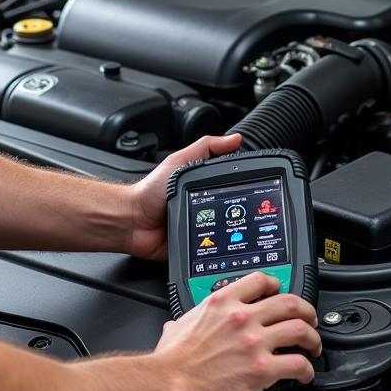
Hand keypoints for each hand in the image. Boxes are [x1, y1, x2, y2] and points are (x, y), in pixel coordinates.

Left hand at [125, 133, 242, 260]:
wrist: (132, 221)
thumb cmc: (150, 192)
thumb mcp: (180, 162)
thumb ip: (205, 148)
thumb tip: (234, 139)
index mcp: (203, 186)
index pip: (231, 185)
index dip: (245, 186)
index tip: (259, 187)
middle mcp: (205, 207)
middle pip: (232, 211)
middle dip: (241, 214)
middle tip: (249, 214)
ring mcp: (201, 229)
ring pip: (226, 232)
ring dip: (230, 233)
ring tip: (238, 231)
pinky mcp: (196, 248)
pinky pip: (212, 250)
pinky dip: (218, 250)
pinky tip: (222, 246)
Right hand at [154, 271, 320, 390]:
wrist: (171, 385)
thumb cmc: (172, 361)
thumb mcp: (178, 325)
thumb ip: (188, 320)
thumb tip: (177, 325)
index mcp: (222, 302)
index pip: (260, 280)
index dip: (276, 286)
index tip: (279, 293)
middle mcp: (241, 317)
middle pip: (289, 302)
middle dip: (306, 311)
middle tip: (308, 319)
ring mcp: (254, 342)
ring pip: (300, 329)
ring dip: (313, 338)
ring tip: (313, 346)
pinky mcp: (262, 369)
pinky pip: (298, 364)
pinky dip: (307, 370)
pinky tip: (304, 375)